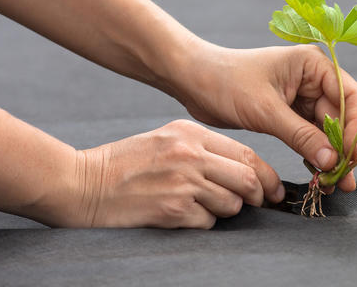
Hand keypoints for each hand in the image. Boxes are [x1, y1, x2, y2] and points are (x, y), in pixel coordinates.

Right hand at [68, 119, 283, 227]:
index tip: (274, 188)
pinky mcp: (172, 209)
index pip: (245, 152)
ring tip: (203, 206)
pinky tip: (181, 215)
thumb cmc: (125, 163)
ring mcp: (182, 182)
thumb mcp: (165, 139)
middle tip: (257, 203)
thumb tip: (241, 170)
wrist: (82, 183)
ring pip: (231, 204)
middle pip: (246, 178)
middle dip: (257, 195)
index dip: (266, 174)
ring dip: (226, 211)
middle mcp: (190, 154)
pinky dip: (202, 223)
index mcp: (190, 133)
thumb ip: (202, 149)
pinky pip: (207, 223)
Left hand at [174, 41, 356, 192]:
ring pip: (325, 129)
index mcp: (312, 64)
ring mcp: (301, 95)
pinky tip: (316, 174)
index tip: (348, 156)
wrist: (193, 81)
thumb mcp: (266, 111)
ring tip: (331, 185)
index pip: (349, 96)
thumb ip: (301, 136)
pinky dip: (312, 153)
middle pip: (340, 116)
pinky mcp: (288, 111)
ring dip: (328, 155)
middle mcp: (312, 78)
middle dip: (341, 148)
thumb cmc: (226, 83)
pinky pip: (309, 134)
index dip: (353, 127)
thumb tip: (332, 160)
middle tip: (343, 180)